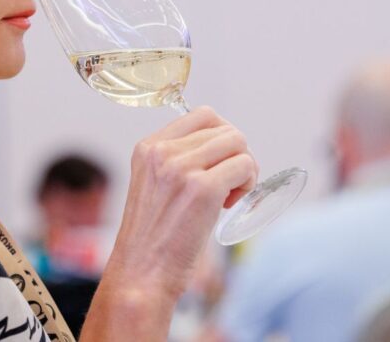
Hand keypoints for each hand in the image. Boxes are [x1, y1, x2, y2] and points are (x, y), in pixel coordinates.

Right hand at [105, 106, 257, 299]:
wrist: (142, 273)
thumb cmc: (153, 238)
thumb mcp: (153, 185)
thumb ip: (176, 160)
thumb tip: (222, 145)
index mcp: (148, 147)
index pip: (202, 115)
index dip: (221, 138)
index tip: (218, 164)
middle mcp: (162, 152)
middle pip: (224, 128)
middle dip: (234, 154)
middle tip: (227, 185)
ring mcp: (181, 168)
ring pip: (238, 143)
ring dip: (244, 169)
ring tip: (228, 196)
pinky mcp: (203, 189)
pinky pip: (244, 167)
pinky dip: (247, 185)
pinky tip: (229, 206)